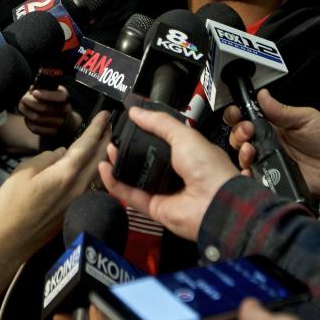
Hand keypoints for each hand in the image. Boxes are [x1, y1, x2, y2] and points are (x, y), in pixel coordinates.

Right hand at [0, 111, 110, 258]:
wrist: (11, 239)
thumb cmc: (13, 203)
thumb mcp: (24, 171)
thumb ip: (46, 158)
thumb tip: (61, 154)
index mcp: (66, 173)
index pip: (87, 145)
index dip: (97, 128)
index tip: (107, 114)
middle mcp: (79, 186)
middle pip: (100, 158)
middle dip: (107, 138)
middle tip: (111, 123)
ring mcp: (80, 199)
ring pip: (99, 172)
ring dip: (104, 154)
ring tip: (106, 141)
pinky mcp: (76, 208)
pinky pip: (93, 183)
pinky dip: (98, 169)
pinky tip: (95, 166)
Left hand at [17, 85, 79, 137]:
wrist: (57, 116)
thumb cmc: (47, 100)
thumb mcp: (46, 89)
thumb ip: (40, 86)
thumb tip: (34, 86)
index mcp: (64, 96)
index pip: (59, 96)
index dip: (46, 95)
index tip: (34, 93)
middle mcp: (65, 109)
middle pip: (45, 108)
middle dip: (30, 102)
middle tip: (23, 99)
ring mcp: (60, 122)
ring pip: (37, 118)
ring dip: (27, 112)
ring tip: (25, 109)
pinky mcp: (53, 132)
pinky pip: (35, 128)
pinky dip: (28, 122)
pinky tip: (28, 118)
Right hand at [99, 107, 237, 241]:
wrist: (215, 202)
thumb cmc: (207, 166)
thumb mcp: (184, 135)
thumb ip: (159, 122)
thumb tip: (136, 111)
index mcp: (188, 153)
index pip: (162, 140)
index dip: (145, 132)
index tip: (129, 123)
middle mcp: (176, 172)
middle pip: (146, 159)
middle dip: (129, 148)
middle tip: (115, 138)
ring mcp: (164, 191)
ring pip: (135, 177)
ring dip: (120, 164)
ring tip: (108, 150)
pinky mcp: (154, 208)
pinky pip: (131, 194)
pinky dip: (115, 183)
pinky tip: (104, 169)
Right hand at [225, 90, 319, 198]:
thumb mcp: (306, 118)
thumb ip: (281, 110)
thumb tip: (262, 94)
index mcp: (272, 127)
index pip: (246, 118)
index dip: (236, 115)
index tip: (237, 113)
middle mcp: (266, 145)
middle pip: (239, 138)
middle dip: (237, 132)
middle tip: (248, 131)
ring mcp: (268, 163)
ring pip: (242, 158)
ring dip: (241, 152)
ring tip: (250, 150)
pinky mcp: (272, 180)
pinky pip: (254, 179)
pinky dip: (246, 175)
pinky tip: (249, 170)